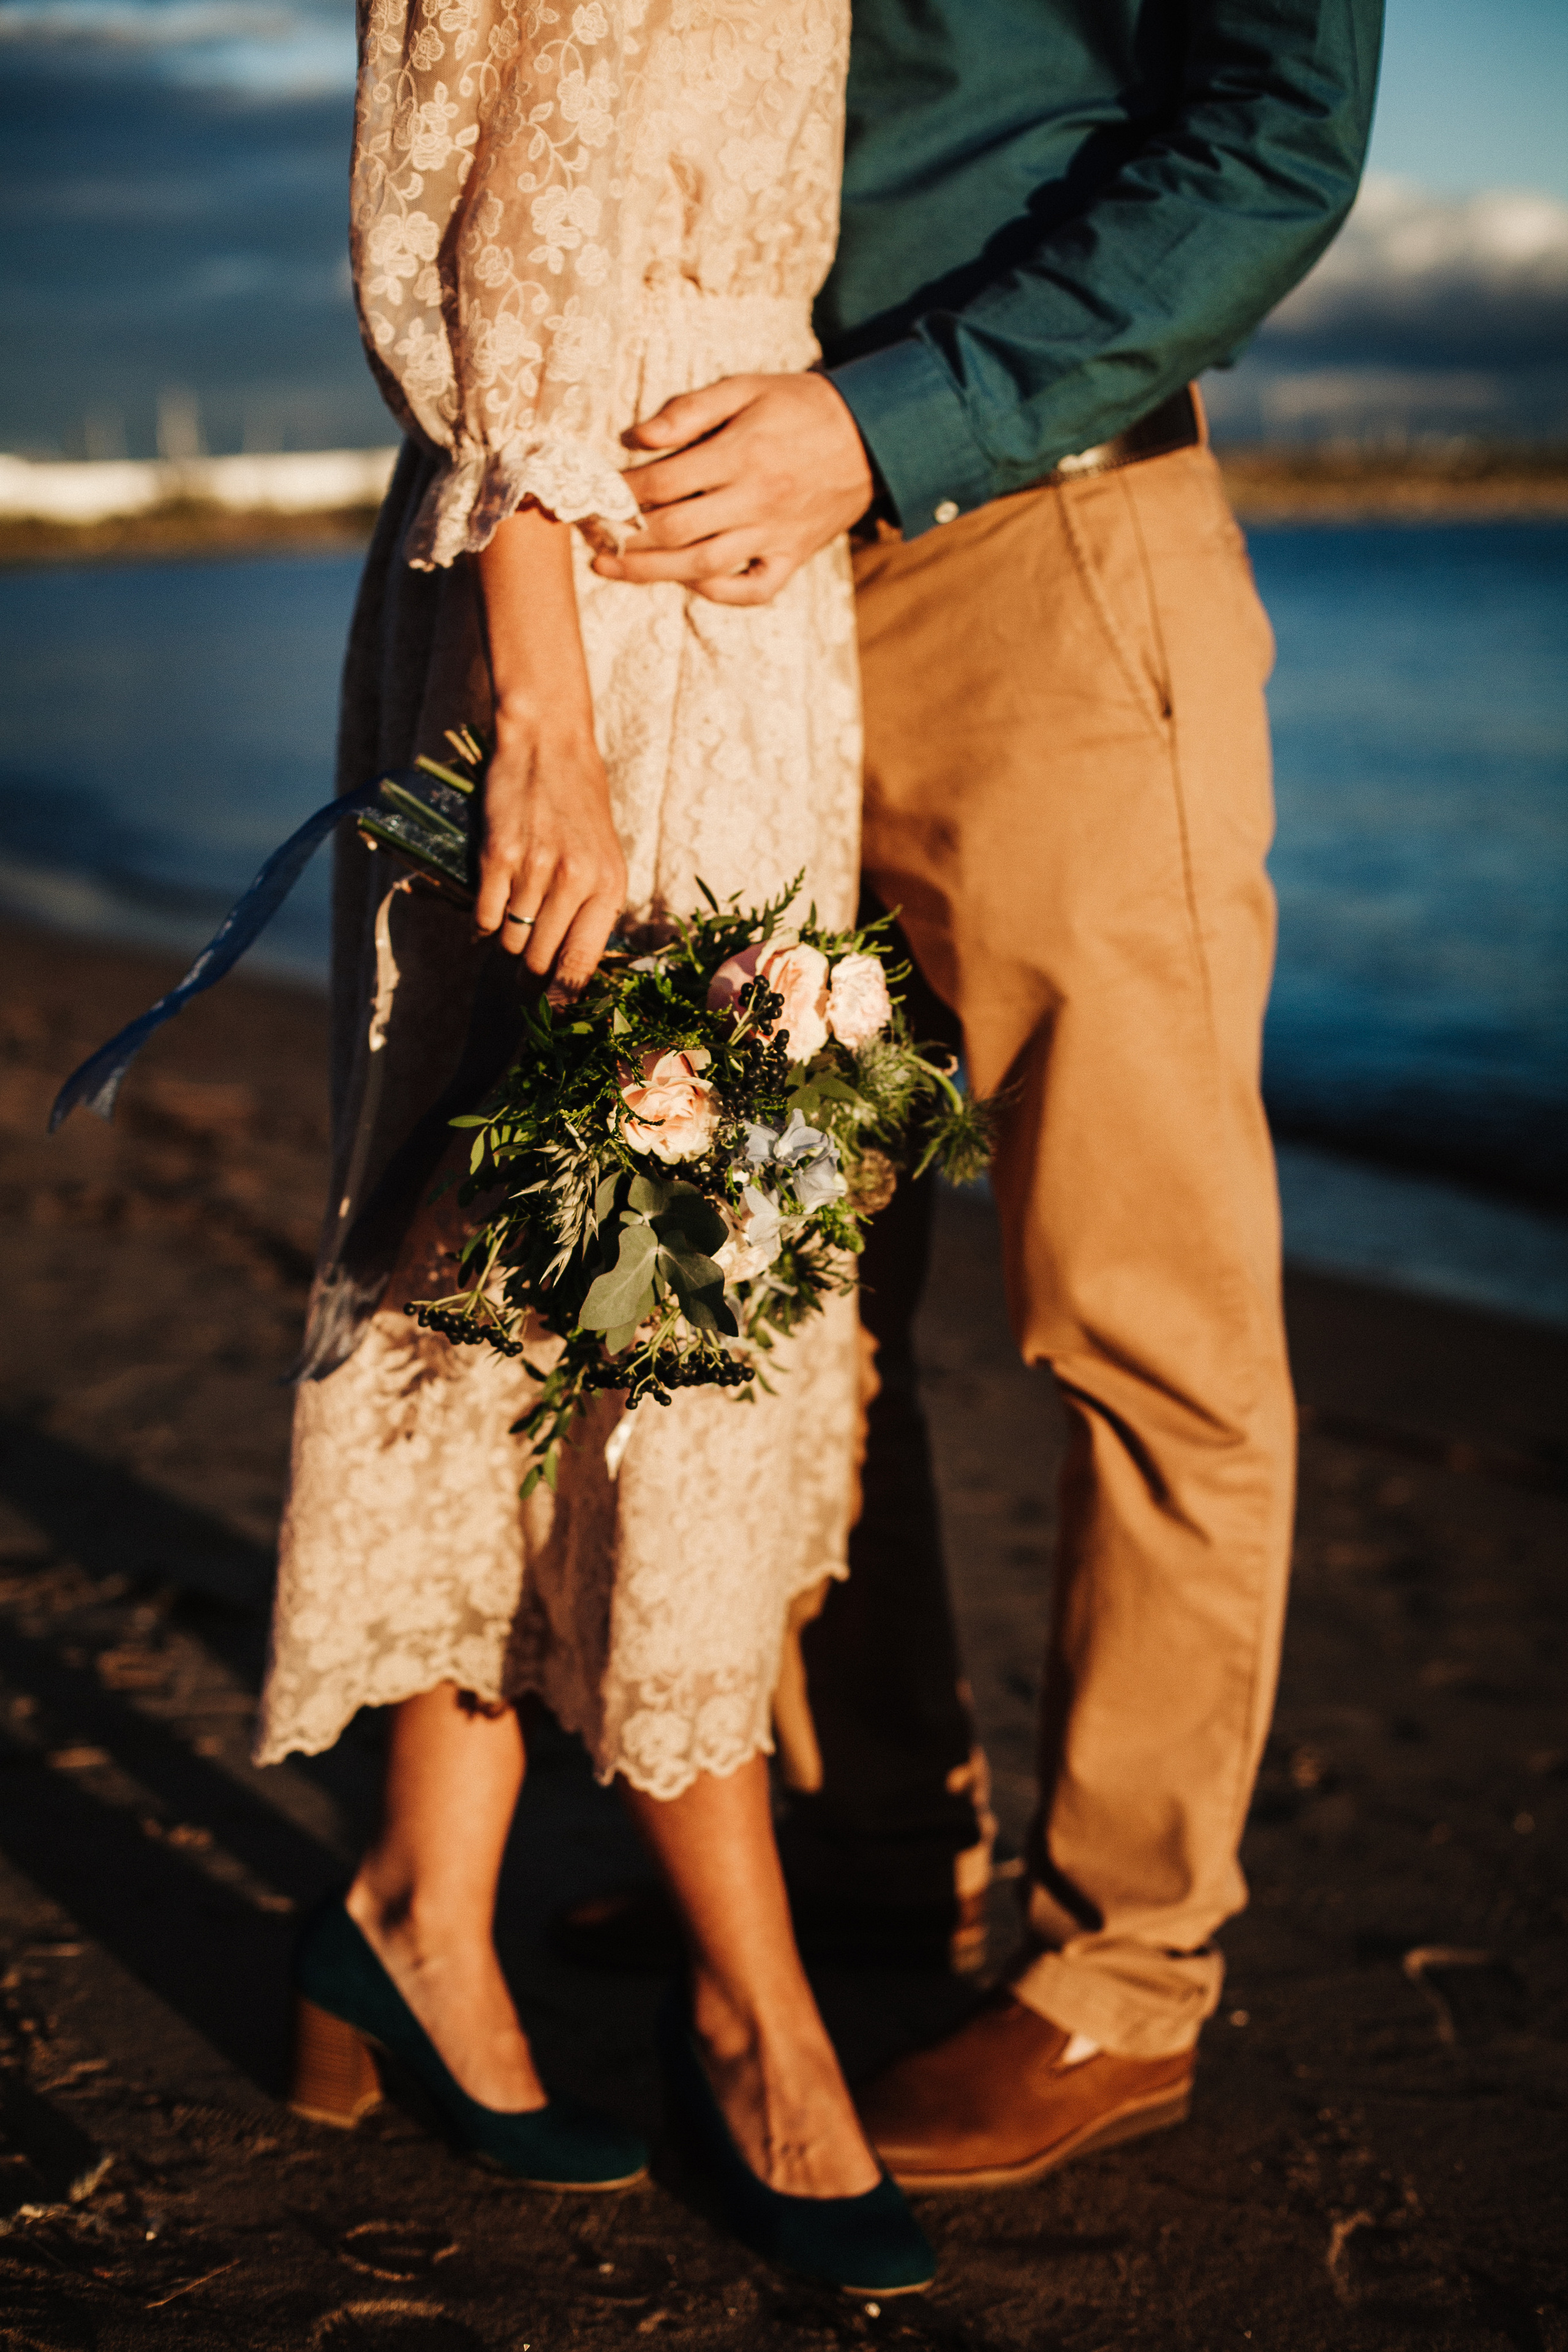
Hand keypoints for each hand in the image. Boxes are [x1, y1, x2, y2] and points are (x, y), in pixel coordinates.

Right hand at [473, 707, 626, 990]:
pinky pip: (484, 916)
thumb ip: (594, 909)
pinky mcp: (498, 855)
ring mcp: (535, 869)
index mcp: (609, 886)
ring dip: (505, 942)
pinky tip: (489, 910)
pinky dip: (483, 924)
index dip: (562, 998)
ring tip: (511, 923)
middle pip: (539, 959)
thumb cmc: (580, 804)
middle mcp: (576, 881)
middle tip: (522, 972)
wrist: (549, 745)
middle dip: (528, 973)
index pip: (581, 965)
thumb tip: (571, 971)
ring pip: (510, 939)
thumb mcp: (606, 856)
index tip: (550, 1014)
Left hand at [591, 372, 874, 606]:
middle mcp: (755, 499)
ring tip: (611, 568)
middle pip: (675, 530)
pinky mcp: (794, 557)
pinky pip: (753, 589)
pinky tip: (688, 581)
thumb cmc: (798, 406)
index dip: (621, 492)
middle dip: (625, 535)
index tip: (592, 493)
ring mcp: (775, 534)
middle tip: (589, 536)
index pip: (664, 483)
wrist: (872, 435)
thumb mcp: (745, 388)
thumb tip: (636, 437)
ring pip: (704, 565)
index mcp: (741, 453)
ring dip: (652, 572)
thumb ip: (690, 409)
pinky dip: (718, 592)